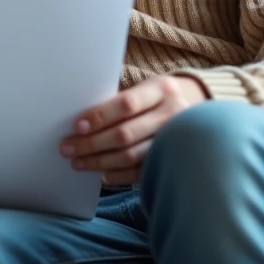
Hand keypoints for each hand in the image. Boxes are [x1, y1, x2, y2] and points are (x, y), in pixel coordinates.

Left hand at [61, 74, 207, 184]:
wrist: (196, 106)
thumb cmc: (158, 97)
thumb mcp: (146, 88)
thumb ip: (121, 101)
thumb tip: (81, 123)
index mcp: (162, 89)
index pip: (126, 104)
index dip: (100, 116)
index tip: (77, 126)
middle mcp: (172, 115)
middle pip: (126, 133)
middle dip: (92, 143)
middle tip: (67, 148)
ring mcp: (175, 141)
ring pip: (131, 156)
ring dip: (100, 161)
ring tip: (78, 162)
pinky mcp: (174, 160)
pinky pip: (141, 172)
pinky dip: (119, 174)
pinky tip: (102, 174)